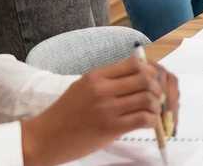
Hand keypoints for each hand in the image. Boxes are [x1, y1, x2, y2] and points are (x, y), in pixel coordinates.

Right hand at [20, 56, 171, 165]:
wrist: (45, 137)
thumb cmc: (64, 114)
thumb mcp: (82, 87)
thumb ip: (105, 81)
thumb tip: (135, 78)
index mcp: (96, 76)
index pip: (134, 64)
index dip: (149, 71)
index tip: (152, 80)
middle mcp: (103, 89)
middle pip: (145, 79)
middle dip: (157, 88)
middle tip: (157, 97)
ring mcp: (108, 108)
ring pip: (148, 98)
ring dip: (156, 105)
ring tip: (153, 111)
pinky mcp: (111, 128)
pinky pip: (143, 119)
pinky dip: (152, 121)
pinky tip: (148, 123)